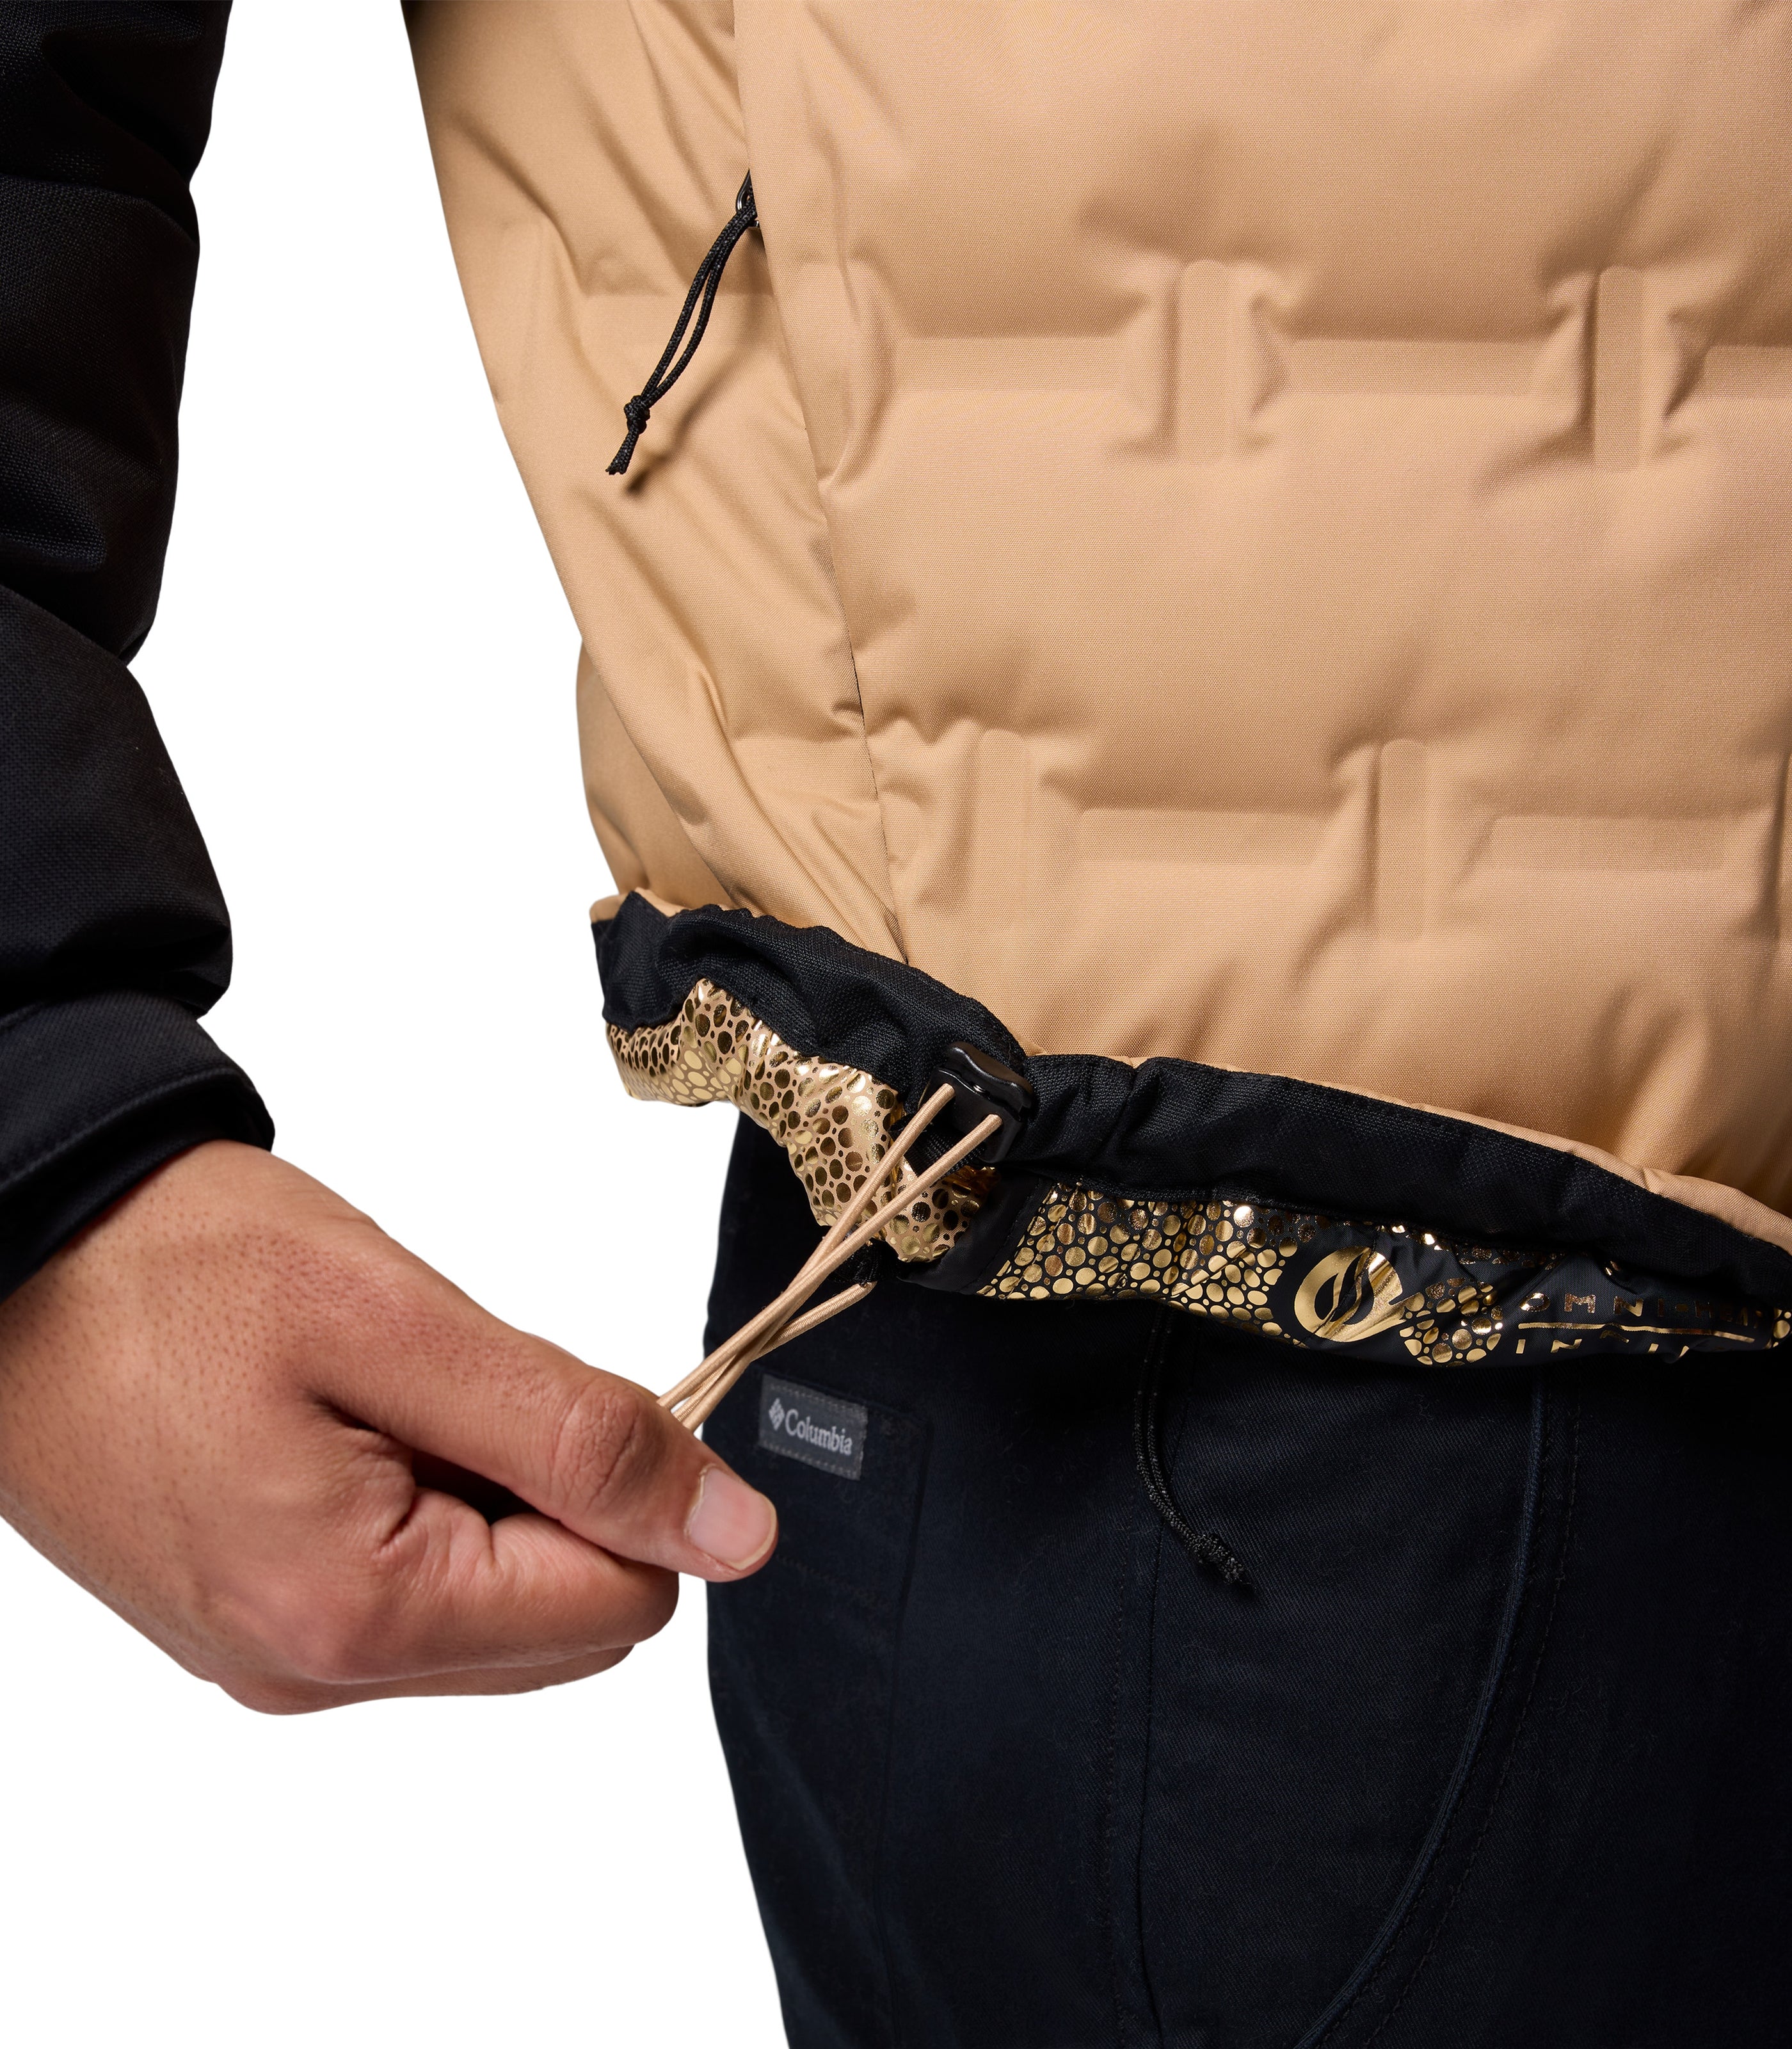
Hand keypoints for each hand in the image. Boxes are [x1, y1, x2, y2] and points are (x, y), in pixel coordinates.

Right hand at [0, 1142, 775, 1711]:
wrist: (13, 1244)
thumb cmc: (176, 1263)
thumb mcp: (399, 1321)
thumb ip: (579, 1436)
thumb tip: (738, 1535)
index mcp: (353, 1616)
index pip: (621, 1602)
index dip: (631, 1483)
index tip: (555, 1385)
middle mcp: (310, 1671)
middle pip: (564, 1622)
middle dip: (561, 1498)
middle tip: (461, 1379)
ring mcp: (273, 1657)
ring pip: (495, 1611)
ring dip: (494, 1498)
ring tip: (392, 1394)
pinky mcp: (250, 1620)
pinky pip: (411, 1595)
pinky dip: (429, 1505)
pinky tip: (352, 1422)